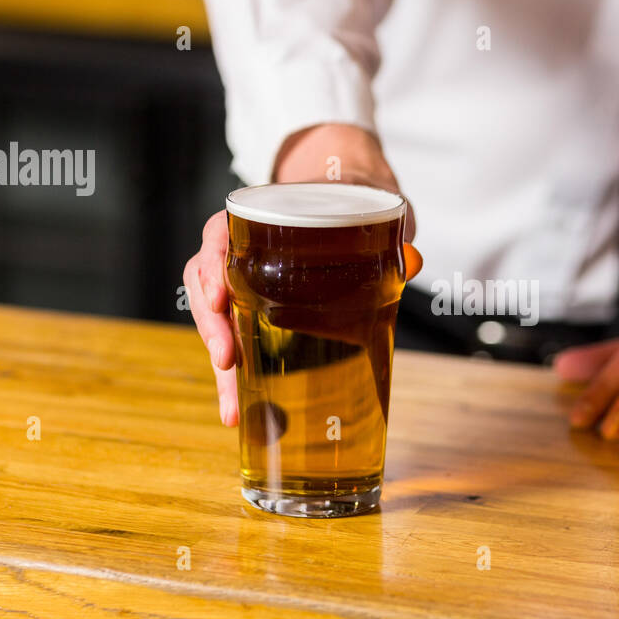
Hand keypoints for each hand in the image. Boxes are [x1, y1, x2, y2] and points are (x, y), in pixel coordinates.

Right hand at [183, 123, 410, 426]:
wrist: (346, 208)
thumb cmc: (346, 209)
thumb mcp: (369, 214)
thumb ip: (388, 236)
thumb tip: (412, 262)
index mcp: (256, 219)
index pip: (218, 235)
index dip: (212, 266)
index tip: (219, 298)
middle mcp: (237, 251)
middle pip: (206, 287)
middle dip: (212, 328)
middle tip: (226, 360)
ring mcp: (240, 284)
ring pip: (213, 321)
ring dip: (219, 363)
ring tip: (231, 404)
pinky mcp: (249, 314)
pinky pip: (230, 341)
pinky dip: (231, 378)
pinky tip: (237, 409)